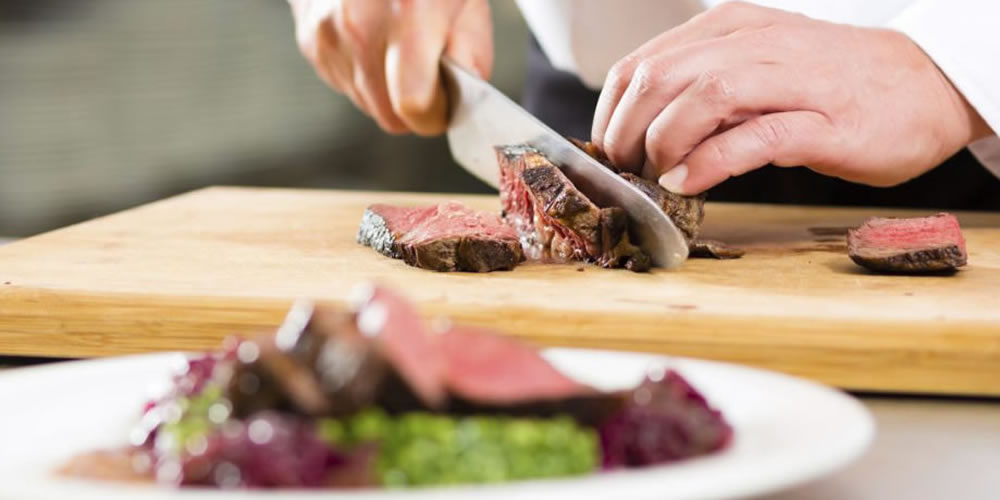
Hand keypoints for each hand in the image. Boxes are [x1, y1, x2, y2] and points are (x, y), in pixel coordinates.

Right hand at [288, 0, 492, 135]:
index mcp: (409, 14)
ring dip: (387, 88)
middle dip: (413, 105)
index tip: (445, 104)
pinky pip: (344, 83)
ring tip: (399, 44)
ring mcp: (328, 33)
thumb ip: (471, 56)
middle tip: (427, 72)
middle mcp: (360, 26)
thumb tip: (459, 102)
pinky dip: (364, 72)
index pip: (415, 105)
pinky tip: (375, 37)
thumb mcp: (468, 2)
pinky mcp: (309, 39)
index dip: (436, 114)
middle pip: (389, 115)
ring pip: (365, 103)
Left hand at [590, 2, 991, 194]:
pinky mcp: (824, 123)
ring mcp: (792, 80)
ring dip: (662, 144)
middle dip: (627, 132)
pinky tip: (688, 182)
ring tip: (655, 176)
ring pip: (702, 97)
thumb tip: (639, 129)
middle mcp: (756, 45)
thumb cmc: (828, 84)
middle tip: (627, 170)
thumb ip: (702, 88)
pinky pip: (753, 137)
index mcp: (730, 29)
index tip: (609, 150)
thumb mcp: (754, 68)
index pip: (642, 63)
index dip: (611, 113)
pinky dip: (709, 162)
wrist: (922, 85)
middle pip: (660, 78)